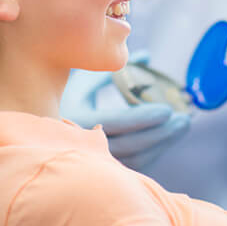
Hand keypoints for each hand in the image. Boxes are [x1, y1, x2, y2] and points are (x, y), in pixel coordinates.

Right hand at [60, 54, 190, 170]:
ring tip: (183, 124)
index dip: (144, 117)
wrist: (42, 131)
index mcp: (75, 118)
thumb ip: (115, 67)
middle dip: (161, 133)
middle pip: (130, 145)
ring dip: (163, 143)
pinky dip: (155, 152)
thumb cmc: (67, 94)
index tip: (168, 109)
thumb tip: (146, 55)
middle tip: (184, 118)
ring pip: (135, 159)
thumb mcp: (85, 76)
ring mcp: (93, 161)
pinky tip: (169, 136)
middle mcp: (82, 145)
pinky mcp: (104, 170)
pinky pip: (134, 166)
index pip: (116, 122)